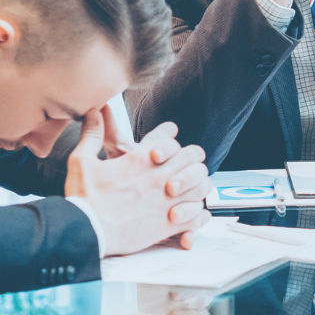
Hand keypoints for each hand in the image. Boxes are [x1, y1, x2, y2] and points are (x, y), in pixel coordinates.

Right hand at [64, 110, 212, 255]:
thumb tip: (94, 112)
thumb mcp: (81, 161)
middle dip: (192, 157)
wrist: (83, 234)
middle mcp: (159, 176)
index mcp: (142, 159)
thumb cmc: (83, 200)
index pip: (169, 136)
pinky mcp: (168, 225)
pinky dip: (199, 214)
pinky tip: (193, 213)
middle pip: (193, 157)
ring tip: (192, 187)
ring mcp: (167, 200)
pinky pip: (197, 216)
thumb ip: (92, 135)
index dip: (170, 133)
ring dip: (199, 184)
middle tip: (187, 162)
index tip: (170, 134)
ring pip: (201, 185)